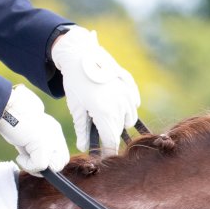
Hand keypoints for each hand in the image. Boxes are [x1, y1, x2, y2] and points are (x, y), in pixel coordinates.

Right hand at [0, 84, 69, 174]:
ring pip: (55, 166)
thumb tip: (39, 167)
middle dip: (45, 167)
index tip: (31, 157)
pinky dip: (28, 165)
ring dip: (37, 167)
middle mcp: (56, 135)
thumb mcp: (27, 136)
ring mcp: (52, 139)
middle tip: (27, 160)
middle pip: (61, 162)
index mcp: (53, 131)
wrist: (3, 105)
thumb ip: (35, 148)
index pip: (61, 155)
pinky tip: (18, 156)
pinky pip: (41, 165)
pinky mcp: (43, 144)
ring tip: (23, 157)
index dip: (48, 162)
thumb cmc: (9, 119)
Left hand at [51, 26, 139, 156]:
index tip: (104, 154)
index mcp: (105, 113)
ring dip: (119, 120)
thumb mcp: (77, 107)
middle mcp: (120, 106)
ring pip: (129, 119)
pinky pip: (134, 105)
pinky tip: (114, 100)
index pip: (111, 141)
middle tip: (97, 124)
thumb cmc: (76, 82)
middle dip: (110, 132)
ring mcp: (128, 96)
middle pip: (120, 130)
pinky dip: (126, 107)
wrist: (82, 54)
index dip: (108, 150)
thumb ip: (82, 129)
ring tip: (105, 112)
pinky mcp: (131, 87)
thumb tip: (84, 147)